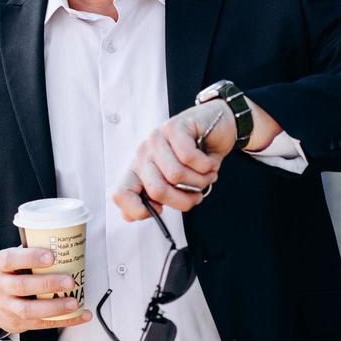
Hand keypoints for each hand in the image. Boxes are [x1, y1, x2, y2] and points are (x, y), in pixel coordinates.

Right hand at [0, 246, 93, 333]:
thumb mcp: (12, 262)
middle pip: (22, 286)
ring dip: (55, 307)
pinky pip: (42, 323)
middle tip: (70, 281)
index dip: (30, 257)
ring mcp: (7, 307)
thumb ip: (31, 254)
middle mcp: (0, 286)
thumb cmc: (10, 276)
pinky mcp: (18, 323)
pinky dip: (64, 320)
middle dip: (48, 284)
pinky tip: (80, 315)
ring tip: (74, 303)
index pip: (10, 259)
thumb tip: (64, 244)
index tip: (51, 256)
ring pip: (29, 310)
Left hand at [112, 104, 227, 220]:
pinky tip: (209, 160)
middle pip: (157, 191)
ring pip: (177, 175)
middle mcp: (143, 154)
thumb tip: (142, 214)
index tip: (160, 209)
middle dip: (185, 199)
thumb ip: (159, 198)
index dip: (138, 210)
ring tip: (206, 173)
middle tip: (197, 193)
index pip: (120, 194)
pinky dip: (207, 165)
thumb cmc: (198, 157)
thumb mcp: (178, 183)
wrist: (219, 127)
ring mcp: (157, 139)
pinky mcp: (174, 127)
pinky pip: (189, 158)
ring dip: (200, 180)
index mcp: (139, 170)